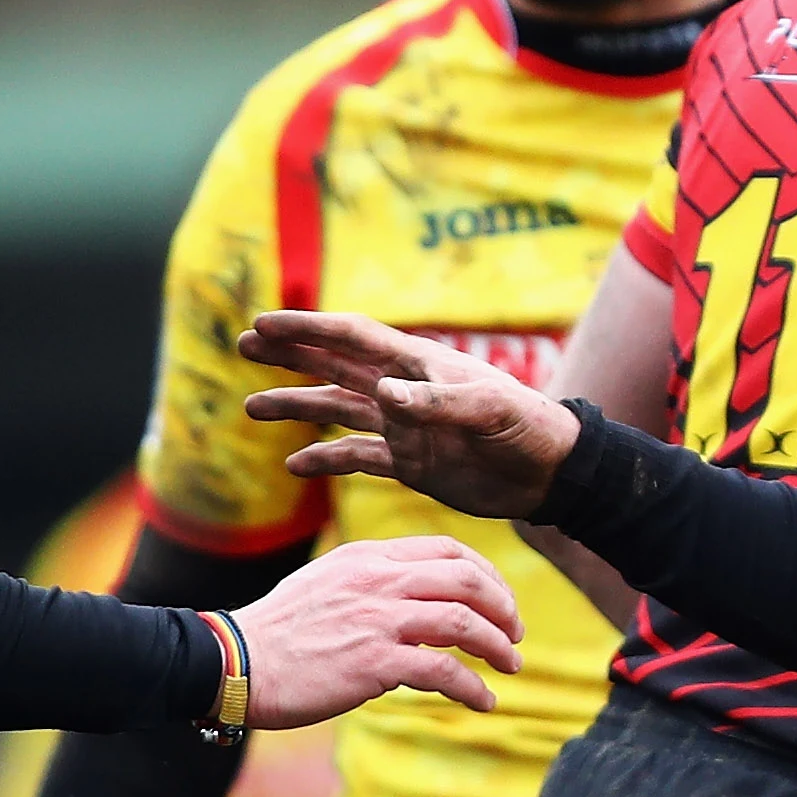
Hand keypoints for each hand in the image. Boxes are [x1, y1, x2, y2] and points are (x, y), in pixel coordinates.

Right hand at [236, 535, 525, 724]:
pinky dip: (472, 687)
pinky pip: (443, 671)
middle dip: (504, 607)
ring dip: (497, 647)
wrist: (234, 663)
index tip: (500, 601)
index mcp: (368, 557)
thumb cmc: (280, 632)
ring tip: (511, 667)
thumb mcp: (328, 584)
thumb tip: (418, 605)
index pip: (448, 550)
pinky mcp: (373, 663)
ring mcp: (377, 621)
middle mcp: (377, 581)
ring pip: (463, 621)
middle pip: (467, 580)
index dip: (487, 575)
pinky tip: (483, 701)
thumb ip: (373, 584)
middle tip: (515, 634)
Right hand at [241, 308, 584, 520]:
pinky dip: (326, 460)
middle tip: (244, 345)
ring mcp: (403, 427)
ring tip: (252, 407)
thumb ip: (437, 402)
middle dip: (291, 354)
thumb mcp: (489, 410)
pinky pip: (357, 459)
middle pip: (335, 365)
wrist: (551, 473)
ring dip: (296, 406)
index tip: (265, 322)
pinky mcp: (410, 463)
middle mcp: (403, 391)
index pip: (353, 338)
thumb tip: (383, 393)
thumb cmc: (528, 428)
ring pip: (336, 411)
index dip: (309, 328)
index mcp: (418, 365)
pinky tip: (294, 466)